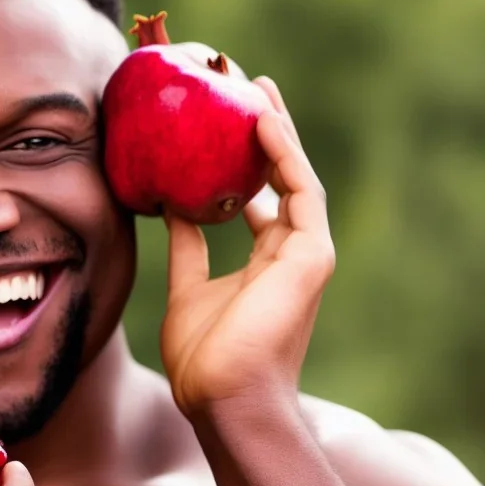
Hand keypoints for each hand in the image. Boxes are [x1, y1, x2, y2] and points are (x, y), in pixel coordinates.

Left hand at [160, 77, 334, 413]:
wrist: (225, 400)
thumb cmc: (205, 358)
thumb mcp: (186, 290)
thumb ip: (186, 250)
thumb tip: (171, 211)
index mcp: (264, 264)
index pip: (257, 200)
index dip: (240, 164)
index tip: (217, 128)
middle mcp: (289, 253)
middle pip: (277, 180)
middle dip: (258, 136)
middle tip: (237, 90)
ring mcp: (305, 254)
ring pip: (293, 176)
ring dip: (274, 130)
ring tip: (251, 85)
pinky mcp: (312, 255)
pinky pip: (299, 190)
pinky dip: (282, 153)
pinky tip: (260, 118)